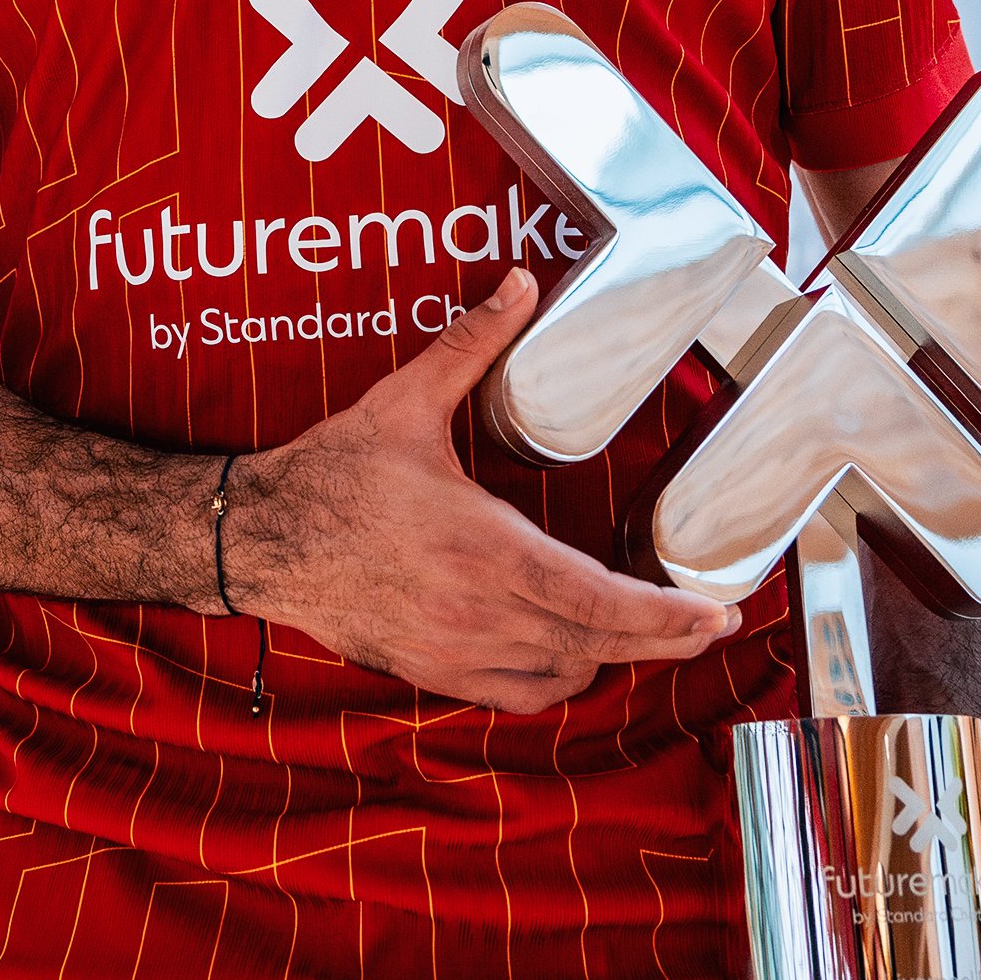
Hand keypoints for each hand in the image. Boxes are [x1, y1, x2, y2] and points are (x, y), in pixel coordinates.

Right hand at [229, 266, 738, 711]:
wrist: (263, 539)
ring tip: (647, 629)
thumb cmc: (334, 472)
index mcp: (487, 547)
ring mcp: (457, 651)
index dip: (668, 614)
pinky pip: (518, 697)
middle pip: (601, 644)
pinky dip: (559, 679)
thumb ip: (473, 343)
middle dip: (665, 638)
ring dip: (613, 655)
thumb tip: (522, 283)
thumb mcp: (407, 400)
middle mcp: (480, 611)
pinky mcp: (432, 671)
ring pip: (566, 673)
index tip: (717, 612)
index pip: (603, 599)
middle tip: (709, 625)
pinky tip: (576, 655)